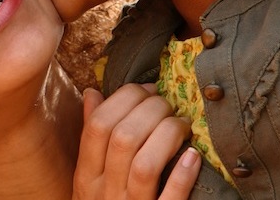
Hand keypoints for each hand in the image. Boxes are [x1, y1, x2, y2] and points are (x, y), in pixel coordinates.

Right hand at [73, 83, 198, 199]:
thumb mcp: (91, 179)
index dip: (124, 98)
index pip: (97, 125)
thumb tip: (92, 93)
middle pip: (123, 138)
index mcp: (87, 177)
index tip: (146, 89)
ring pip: (145, 165)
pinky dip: (182, 176)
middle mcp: (105, 193)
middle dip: (151, 110)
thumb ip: (92, 137)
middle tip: (169, 104)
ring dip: (167, 136)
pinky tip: (193, 157)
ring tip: (182, 126)